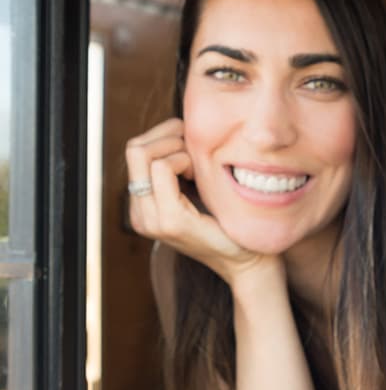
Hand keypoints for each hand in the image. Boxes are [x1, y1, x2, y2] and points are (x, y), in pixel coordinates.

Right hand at [125, 118, 271, 285]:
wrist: (247, 261)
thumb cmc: (229, 223)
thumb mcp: (198, 192)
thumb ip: (180, 170)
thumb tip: (179, 129)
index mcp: (143, 206)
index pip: (134, 151)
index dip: (163, 136)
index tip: (191, 145)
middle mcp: (139, 213)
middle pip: (133, 148)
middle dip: (166, 136)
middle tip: (194, 146)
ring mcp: (150, 218)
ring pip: (143, 154)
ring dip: (175, 148)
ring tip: (197, 165)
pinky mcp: (169, 220)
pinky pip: (162, 169)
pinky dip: (181, 161)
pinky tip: (199, 175)